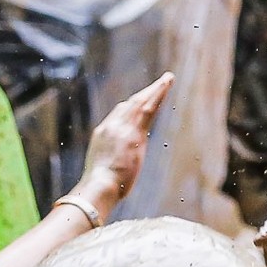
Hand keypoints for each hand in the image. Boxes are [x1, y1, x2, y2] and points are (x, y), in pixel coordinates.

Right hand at [73, 73, 174, 211]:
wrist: (99, 186)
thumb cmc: (100, 187)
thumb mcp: (103, 169)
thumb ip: (112, 161)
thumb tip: (117, 169)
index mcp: (103, 135)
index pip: (118, 115)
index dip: (130, 107)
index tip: (139, 101)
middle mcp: (111, 126)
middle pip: (130, 105)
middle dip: (144, 94)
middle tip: (158, 85)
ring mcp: (122, 127)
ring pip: (141, 101)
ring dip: (155, 90)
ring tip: (167, 80)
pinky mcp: (135, 131)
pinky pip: (149, 107)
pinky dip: (158, 94)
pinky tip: (166, 84)